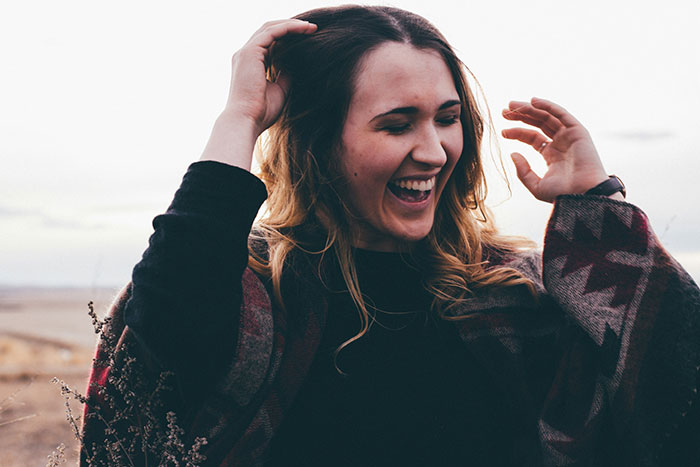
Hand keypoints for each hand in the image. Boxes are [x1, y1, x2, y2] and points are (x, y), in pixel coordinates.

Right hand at [224, 19, 317, 135]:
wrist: (247, 121)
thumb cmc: (261, 112)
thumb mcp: (279, 90)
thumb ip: (285, 75)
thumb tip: (296, 66)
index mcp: (250, 64)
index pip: (269, 43)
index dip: (287, 38)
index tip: (307, 39)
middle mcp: (245, 55)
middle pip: (269, 31)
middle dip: (290, 27)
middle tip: (312, 29)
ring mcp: (246, 52)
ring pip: (270, 28)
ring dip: (292, 24)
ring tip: (312, 27)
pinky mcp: (250, 52)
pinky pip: (272, 32)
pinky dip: (289, 28)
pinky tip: (305, 29)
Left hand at [501, 97, 615, 202]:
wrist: (583, 195)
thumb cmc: (562, 194)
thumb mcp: (536, 185)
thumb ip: (523, 171)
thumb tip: (512, 154)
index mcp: (552, 155)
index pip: (532, 137)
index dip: (517, 133)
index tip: (503, 131)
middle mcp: (561, 143)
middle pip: (538, 123)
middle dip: (521, 116)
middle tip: (504, 112)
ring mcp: (570, 136)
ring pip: (547, 116)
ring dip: (530, 108)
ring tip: (511, 105)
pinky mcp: (578, 131)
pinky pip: (561, 114)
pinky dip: (548, 106)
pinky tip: (532, 101)